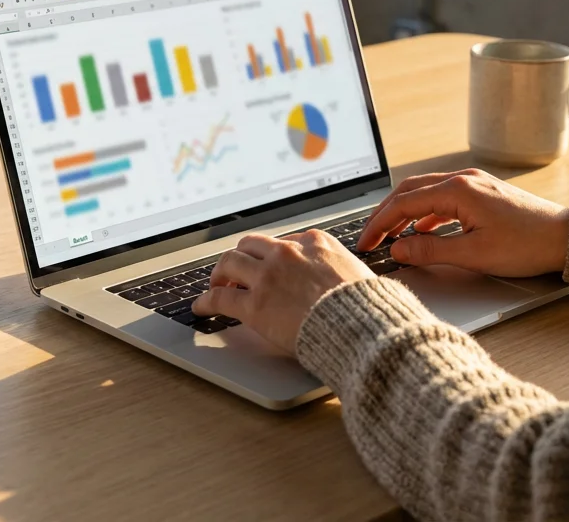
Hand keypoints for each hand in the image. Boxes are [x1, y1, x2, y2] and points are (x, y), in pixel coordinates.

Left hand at [192, 231, 374, 352]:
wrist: (362, 327)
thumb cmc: (367, 308)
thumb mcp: (358, 272)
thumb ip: (339, 268)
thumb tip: (342, 275)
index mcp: (315, 242)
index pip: (282, 241)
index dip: (270, 255)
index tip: (266, 265)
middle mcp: (287, 253)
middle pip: (250, 245)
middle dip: (241, 257)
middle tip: (235, 272)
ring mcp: (268, 277)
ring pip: (229, 262)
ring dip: (220, 274)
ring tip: (216, 286)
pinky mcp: (255, 305)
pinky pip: (220, 298)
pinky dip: (206, 301)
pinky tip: (201, 307)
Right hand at [356, 169, 568, 277]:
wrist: (565, 238)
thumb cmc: (526, 245)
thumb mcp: (474, 254)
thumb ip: (430, 250)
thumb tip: (398, 249)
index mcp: (458, 191)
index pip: (403, 204)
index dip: (379, 224)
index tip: (365, 243)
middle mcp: (463, 180)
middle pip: (409, 192)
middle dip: (385, 215)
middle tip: (369, 238)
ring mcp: (474, 184)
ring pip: (425, 193)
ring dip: (404, 213)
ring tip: (390, 236)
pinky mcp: (482, 193)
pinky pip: (442, 198)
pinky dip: (425, 214)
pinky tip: (421, 231)